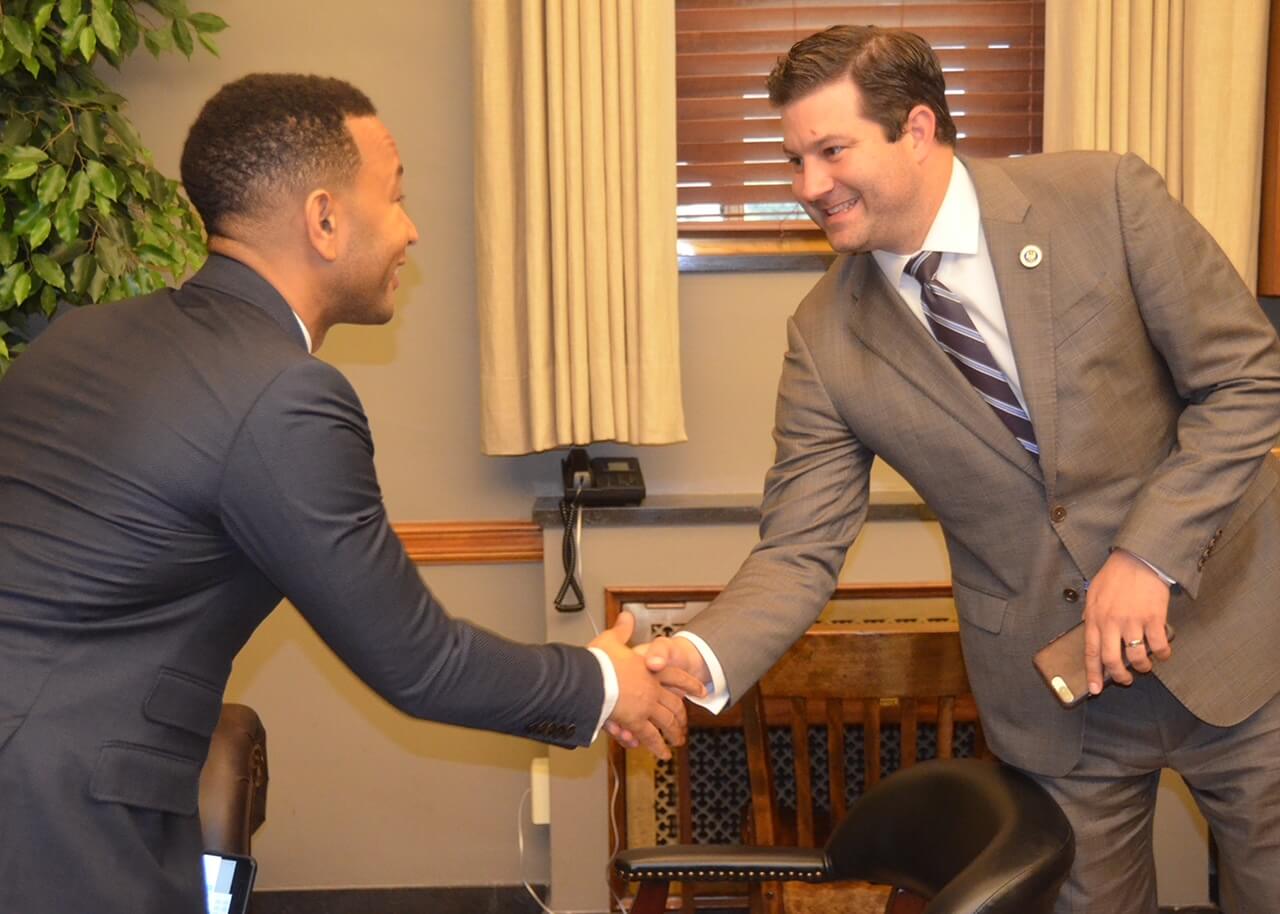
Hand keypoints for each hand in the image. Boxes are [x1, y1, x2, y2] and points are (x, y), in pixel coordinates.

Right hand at [589, 612, 703, 759]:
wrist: (591, 677)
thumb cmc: (598, 660)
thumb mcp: (610, 640)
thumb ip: (621, 630)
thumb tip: (627, 616)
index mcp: (648, 669)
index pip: (676, 676)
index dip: (690, 683)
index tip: (701, 690)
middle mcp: (651, 688)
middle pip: (674, 704)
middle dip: (680, 715)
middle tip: (685, 724)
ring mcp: (645, 706)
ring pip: (666, 722)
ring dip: (673, 733)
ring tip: (677, 741)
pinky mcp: (635, 721)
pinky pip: (650, 736)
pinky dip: (657, 746)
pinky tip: (663, 754)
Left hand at [1083, 550, 1172, 694]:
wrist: (1139, 559)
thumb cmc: (1116, 575)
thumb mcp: (1094, 592)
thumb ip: (1090, 612)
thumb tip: (1086, 626)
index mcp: (1095, 617)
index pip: (1090, 652)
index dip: (1093, 673)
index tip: (1094, 690)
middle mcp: (1112, 623)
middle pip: (1112, 660)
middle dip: (1119, 676)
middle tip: (1125, 681)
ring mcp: (1133, 622)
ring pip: (1137, 657)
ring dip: (1142, 667)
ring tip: (1144, 667)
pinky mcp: (1154, 619)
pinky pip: (1159, 646)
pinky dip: (1163, 654)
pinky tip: (1163, 654)